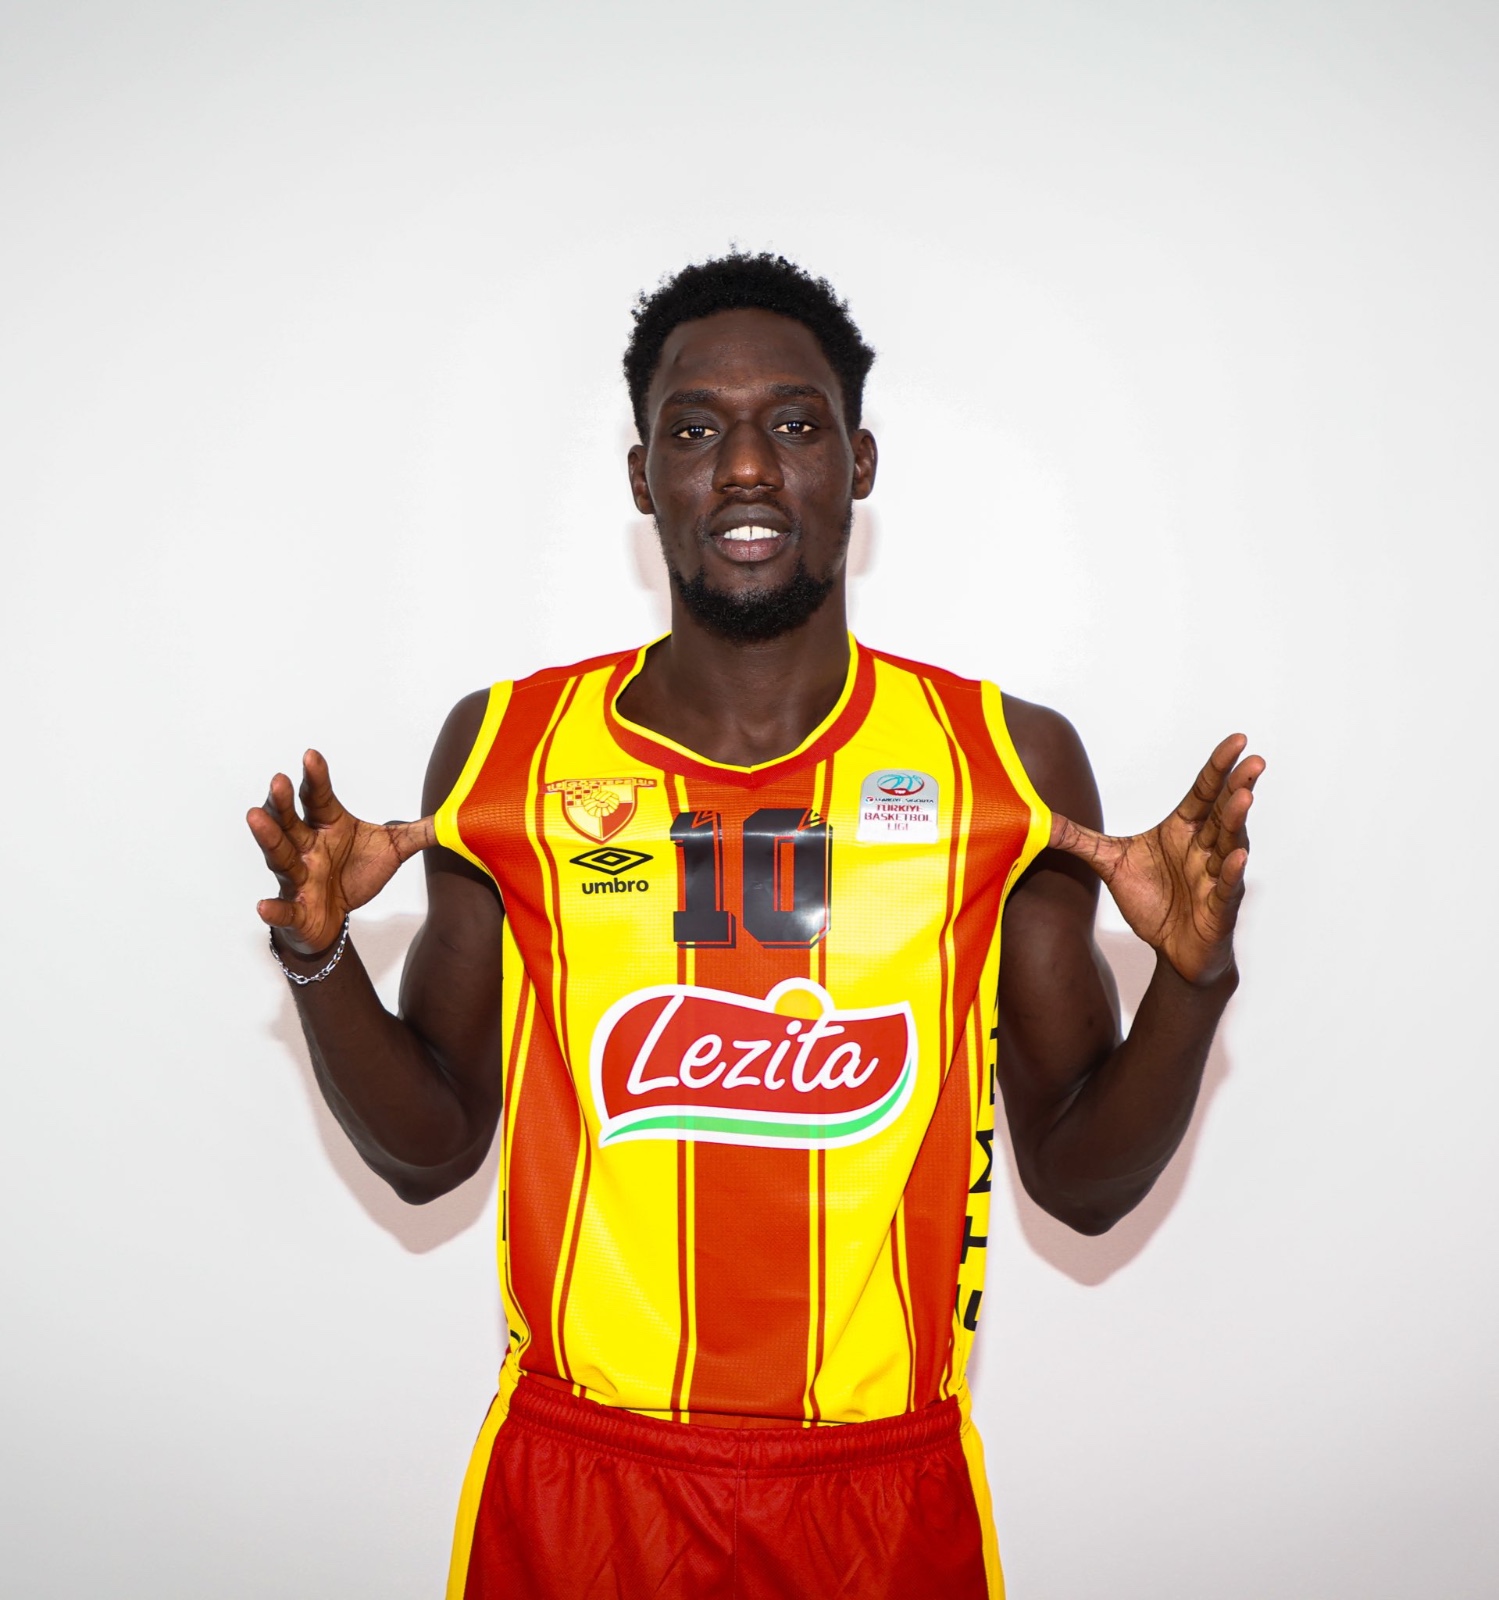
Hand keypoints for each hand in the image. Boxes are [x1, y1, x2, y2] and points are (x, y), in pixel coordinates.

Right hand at [246, 749, 435, 955]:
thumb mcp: (392, 850)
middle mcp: (307, 846)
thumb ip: (418, 832)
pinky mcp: (295, 908)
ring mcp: (297, 877)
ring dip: (268, 837)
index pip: (320, 797)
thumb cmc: (355, 874)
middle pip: (291, 820)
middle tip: (277, 779)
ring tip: (255, 816)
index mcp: (328, 825)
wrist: (336, 918)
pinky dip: (274, 908)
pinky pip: (283, 907)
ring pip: (280, 855)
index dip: (316, 777)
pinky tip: (263, 905)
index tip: (311, 755)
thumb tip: (453, 817)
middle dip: (283, 802)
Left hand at [1048, 734, 1263, 985]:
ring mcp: (1215, 875)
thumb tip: (1038, 820)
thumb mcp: (1109, 863)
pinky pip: (1226, 886)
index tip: (1236, 740)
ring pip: (1229, 842)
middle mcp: (1204, 846)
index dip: (1218, 767)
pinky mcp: (1218, 906)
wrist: (1173, 950)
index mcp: (1183, 829)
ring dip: (1237, 820)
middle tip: (1253, 760)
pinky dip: (1231, 871)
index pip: (1203, 791)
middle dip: (1238, 784)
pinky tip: (1237, 856)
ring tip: (1244, 795)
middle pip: (1223, 810)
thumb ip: (1078, 839)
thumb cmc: (1152, 901)